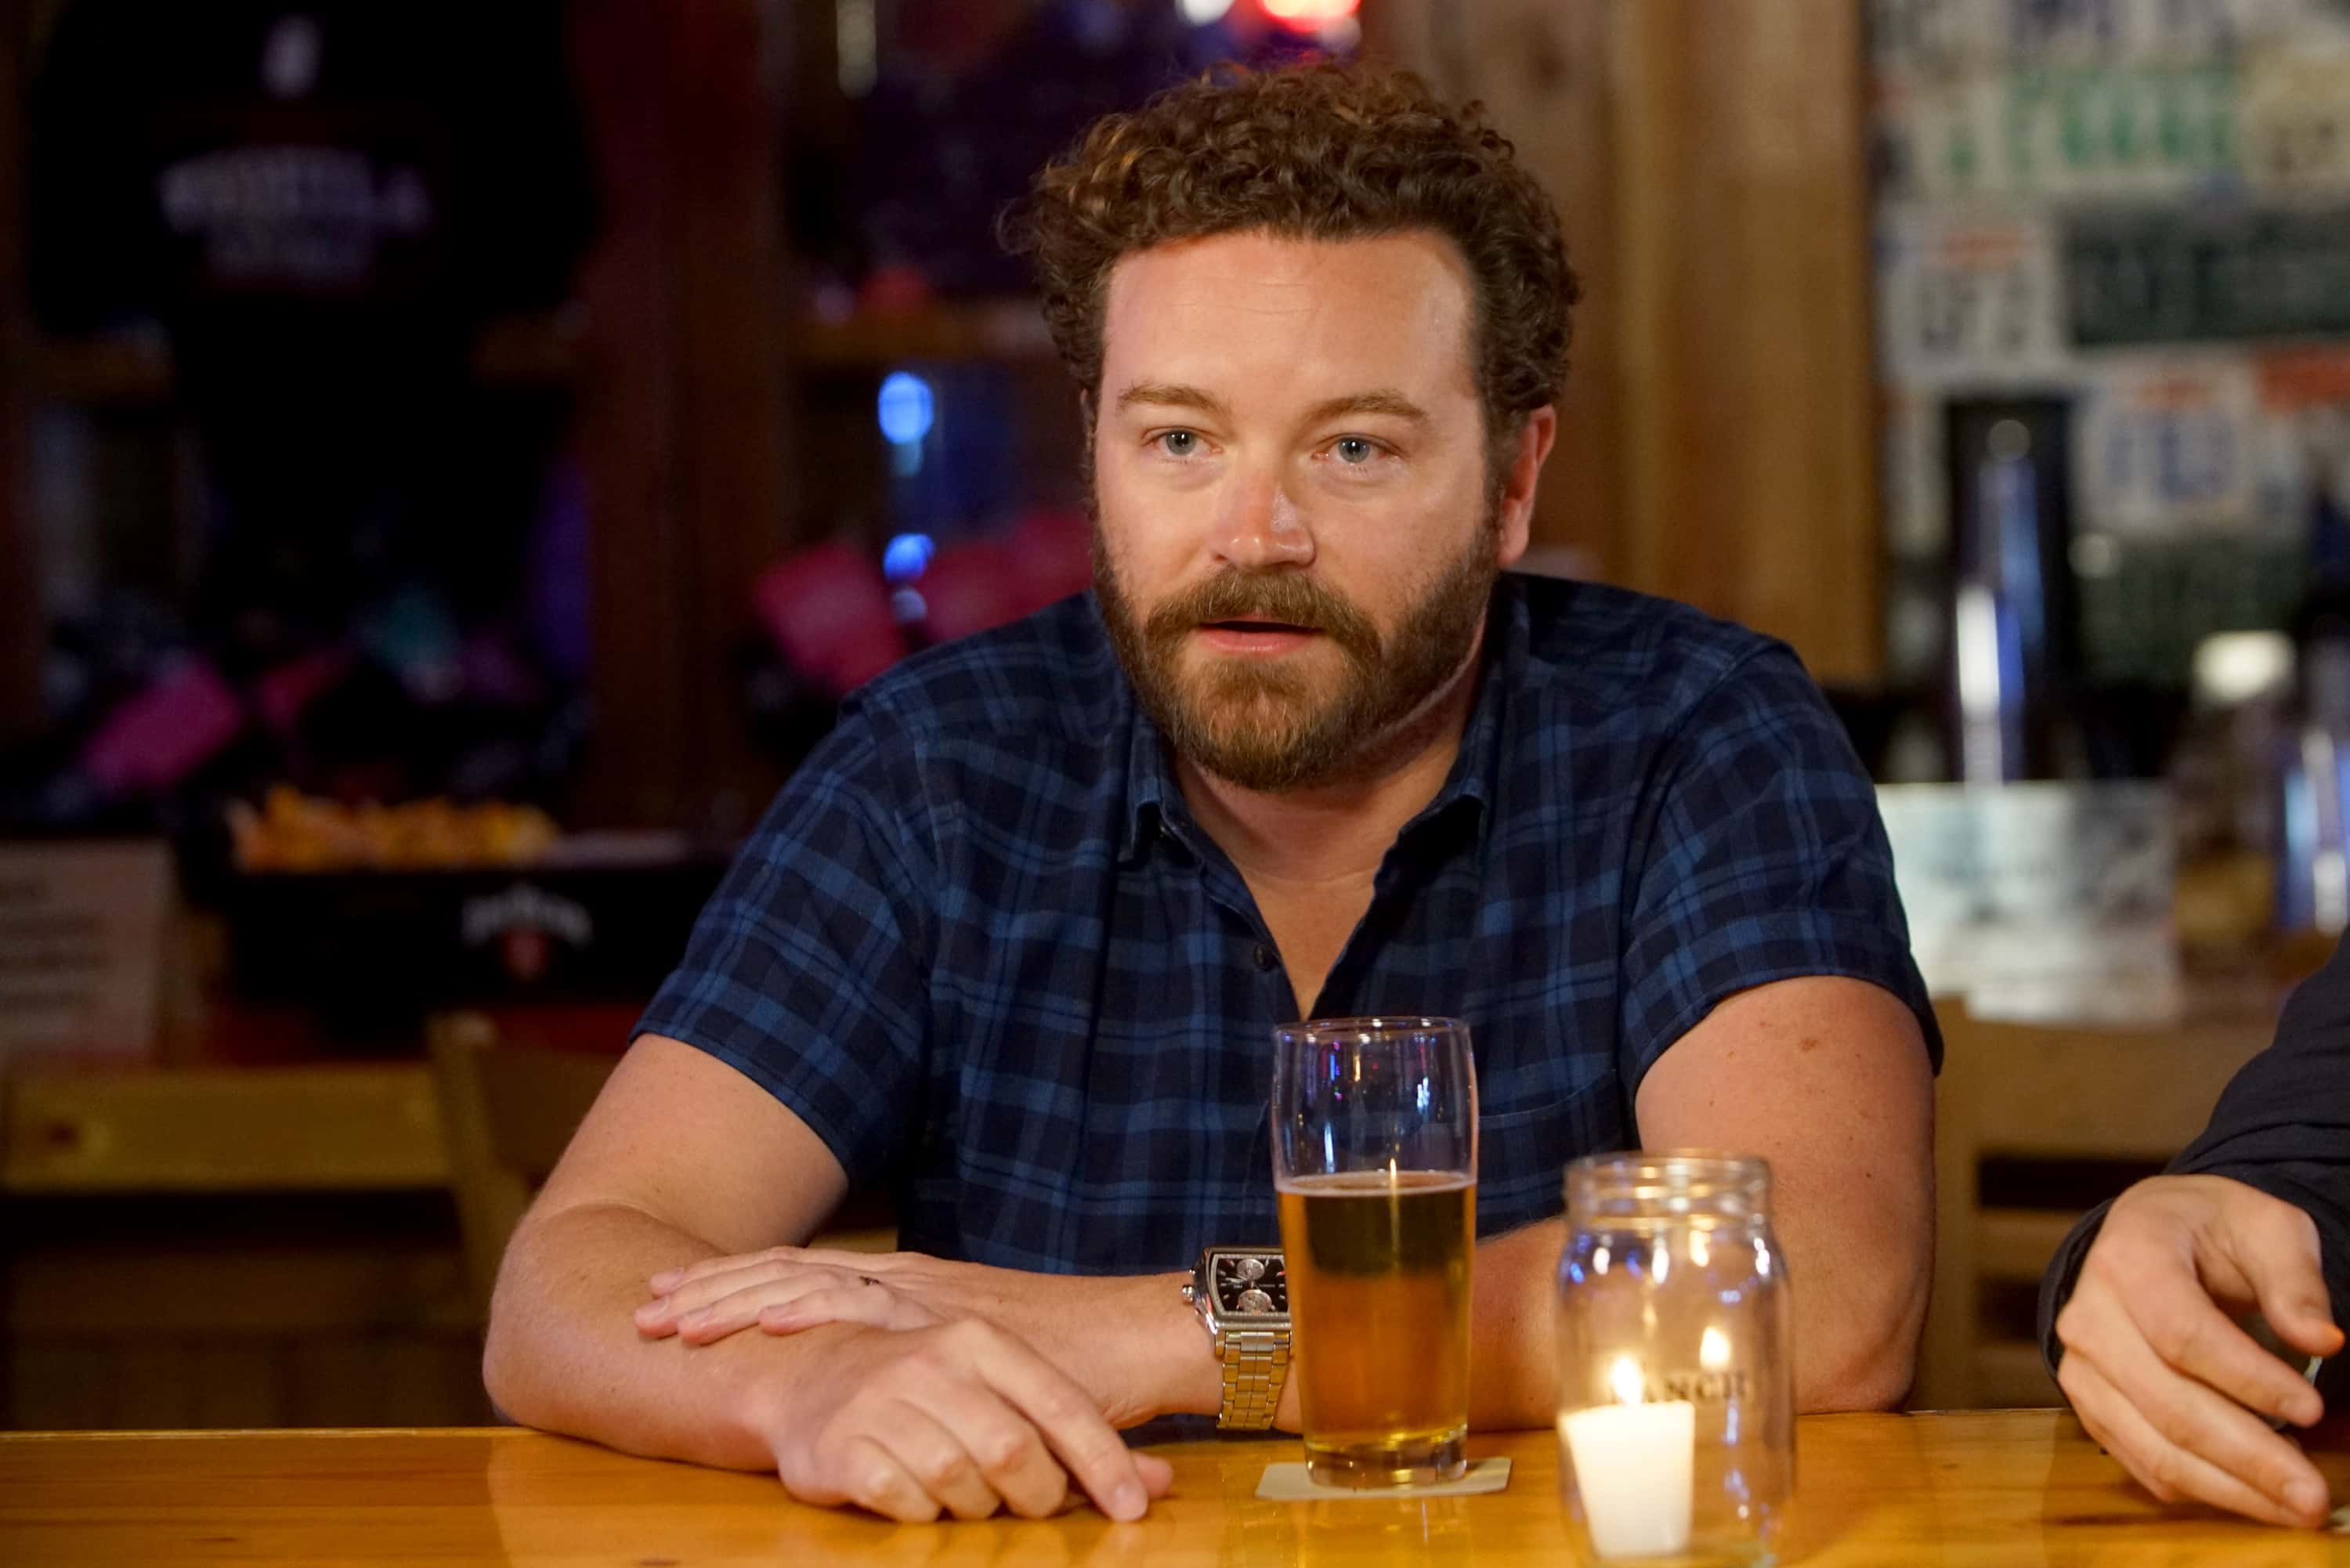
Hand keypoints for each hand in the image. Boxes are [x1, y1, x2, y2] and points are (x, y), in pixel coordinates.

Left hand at [638, 1246, 1206, 1428]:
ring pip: (815, 1282)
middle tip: (645, 1308)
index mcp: (908, 1288)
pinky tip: (770, 1317)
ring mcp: (928, 1295)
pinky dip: (818, 1308)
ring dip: (741, 1297)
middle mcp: (908, 1281)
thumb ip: (927, 1375)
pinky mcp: (954, 1319)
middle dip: (715, 1290)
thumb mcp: (977, 1367)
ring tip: (680, 1314)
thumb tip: (881, 1399)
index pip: (805, 1279)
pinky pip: (874, 1307)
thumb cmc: (1071, 1361)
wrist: (1139, 1337)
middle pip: (791, 1274)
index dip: (737, 1289)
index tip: (674, 1300)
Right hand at [750, 1318, 1173, 1522]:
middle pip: (1013, 1450)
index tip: (1134, 1510)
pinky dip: (926, 1514)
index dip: (1103, 1463)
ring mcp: (883, 1403)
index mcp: (979, 1340)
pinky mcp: (844, 1448)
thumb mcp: (1003, 1391)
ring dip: (979, 1506)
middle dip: (1037, 1494)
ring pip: (961, 1482)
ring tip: (973, 1496)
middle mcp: (931, 1363)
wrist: (813, 1375)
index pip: (1060, 1405)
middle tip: (1036, 1506)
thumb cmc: (929, 1390)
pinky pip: (907, 1504)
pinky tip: (922, 1499)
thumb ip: (1080, 1436)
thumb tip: (1161, 1483)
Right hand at [2055, 1174, 2343, 1527]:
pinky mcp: (2089, 1405)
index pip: (2182, 1333)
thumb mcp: (2267, 1228)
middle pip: (2169, 1403)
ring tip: (2295, 1507)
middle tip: (2313, 1494)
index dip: (2247, 1379)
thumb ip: (2296, 1281)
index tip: (2312, 1409)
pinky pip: (2144, 1462)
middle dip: (2249, 1456)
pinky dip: (2203, 1489)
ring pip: (2156, 1446)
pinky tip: (2256, 1495)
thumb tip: (2324, 1341)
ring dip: (2230, 1488)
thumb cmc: (2212, 1230)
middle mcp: (2088, 1315)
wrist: (2149, 1235)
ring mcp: (2081, 1366)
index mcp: (2127, 1257)